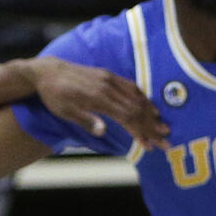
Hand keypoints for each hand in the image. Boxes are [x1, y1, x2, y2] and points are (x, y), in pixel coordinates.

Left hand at [26, 57, 168, 148]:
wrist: (50, 72)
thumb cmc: (55, 96)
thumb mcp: (65, 112)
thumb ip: (86, 120)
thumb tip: (103, 131)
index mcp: (97, 98)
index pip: (126, 116)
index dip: (139, 130)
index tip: (149, 143)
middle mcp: (108, 87)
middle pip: (136, 108)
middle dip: (151, 124)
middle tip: (165, 136)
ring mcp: (110, 80)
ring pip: (136, 96)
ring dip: (150, 110)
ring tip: (161, 122)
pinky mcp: (110, 75)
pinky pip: (131, 86)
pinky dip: (142, 97)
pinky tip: (147, 105)